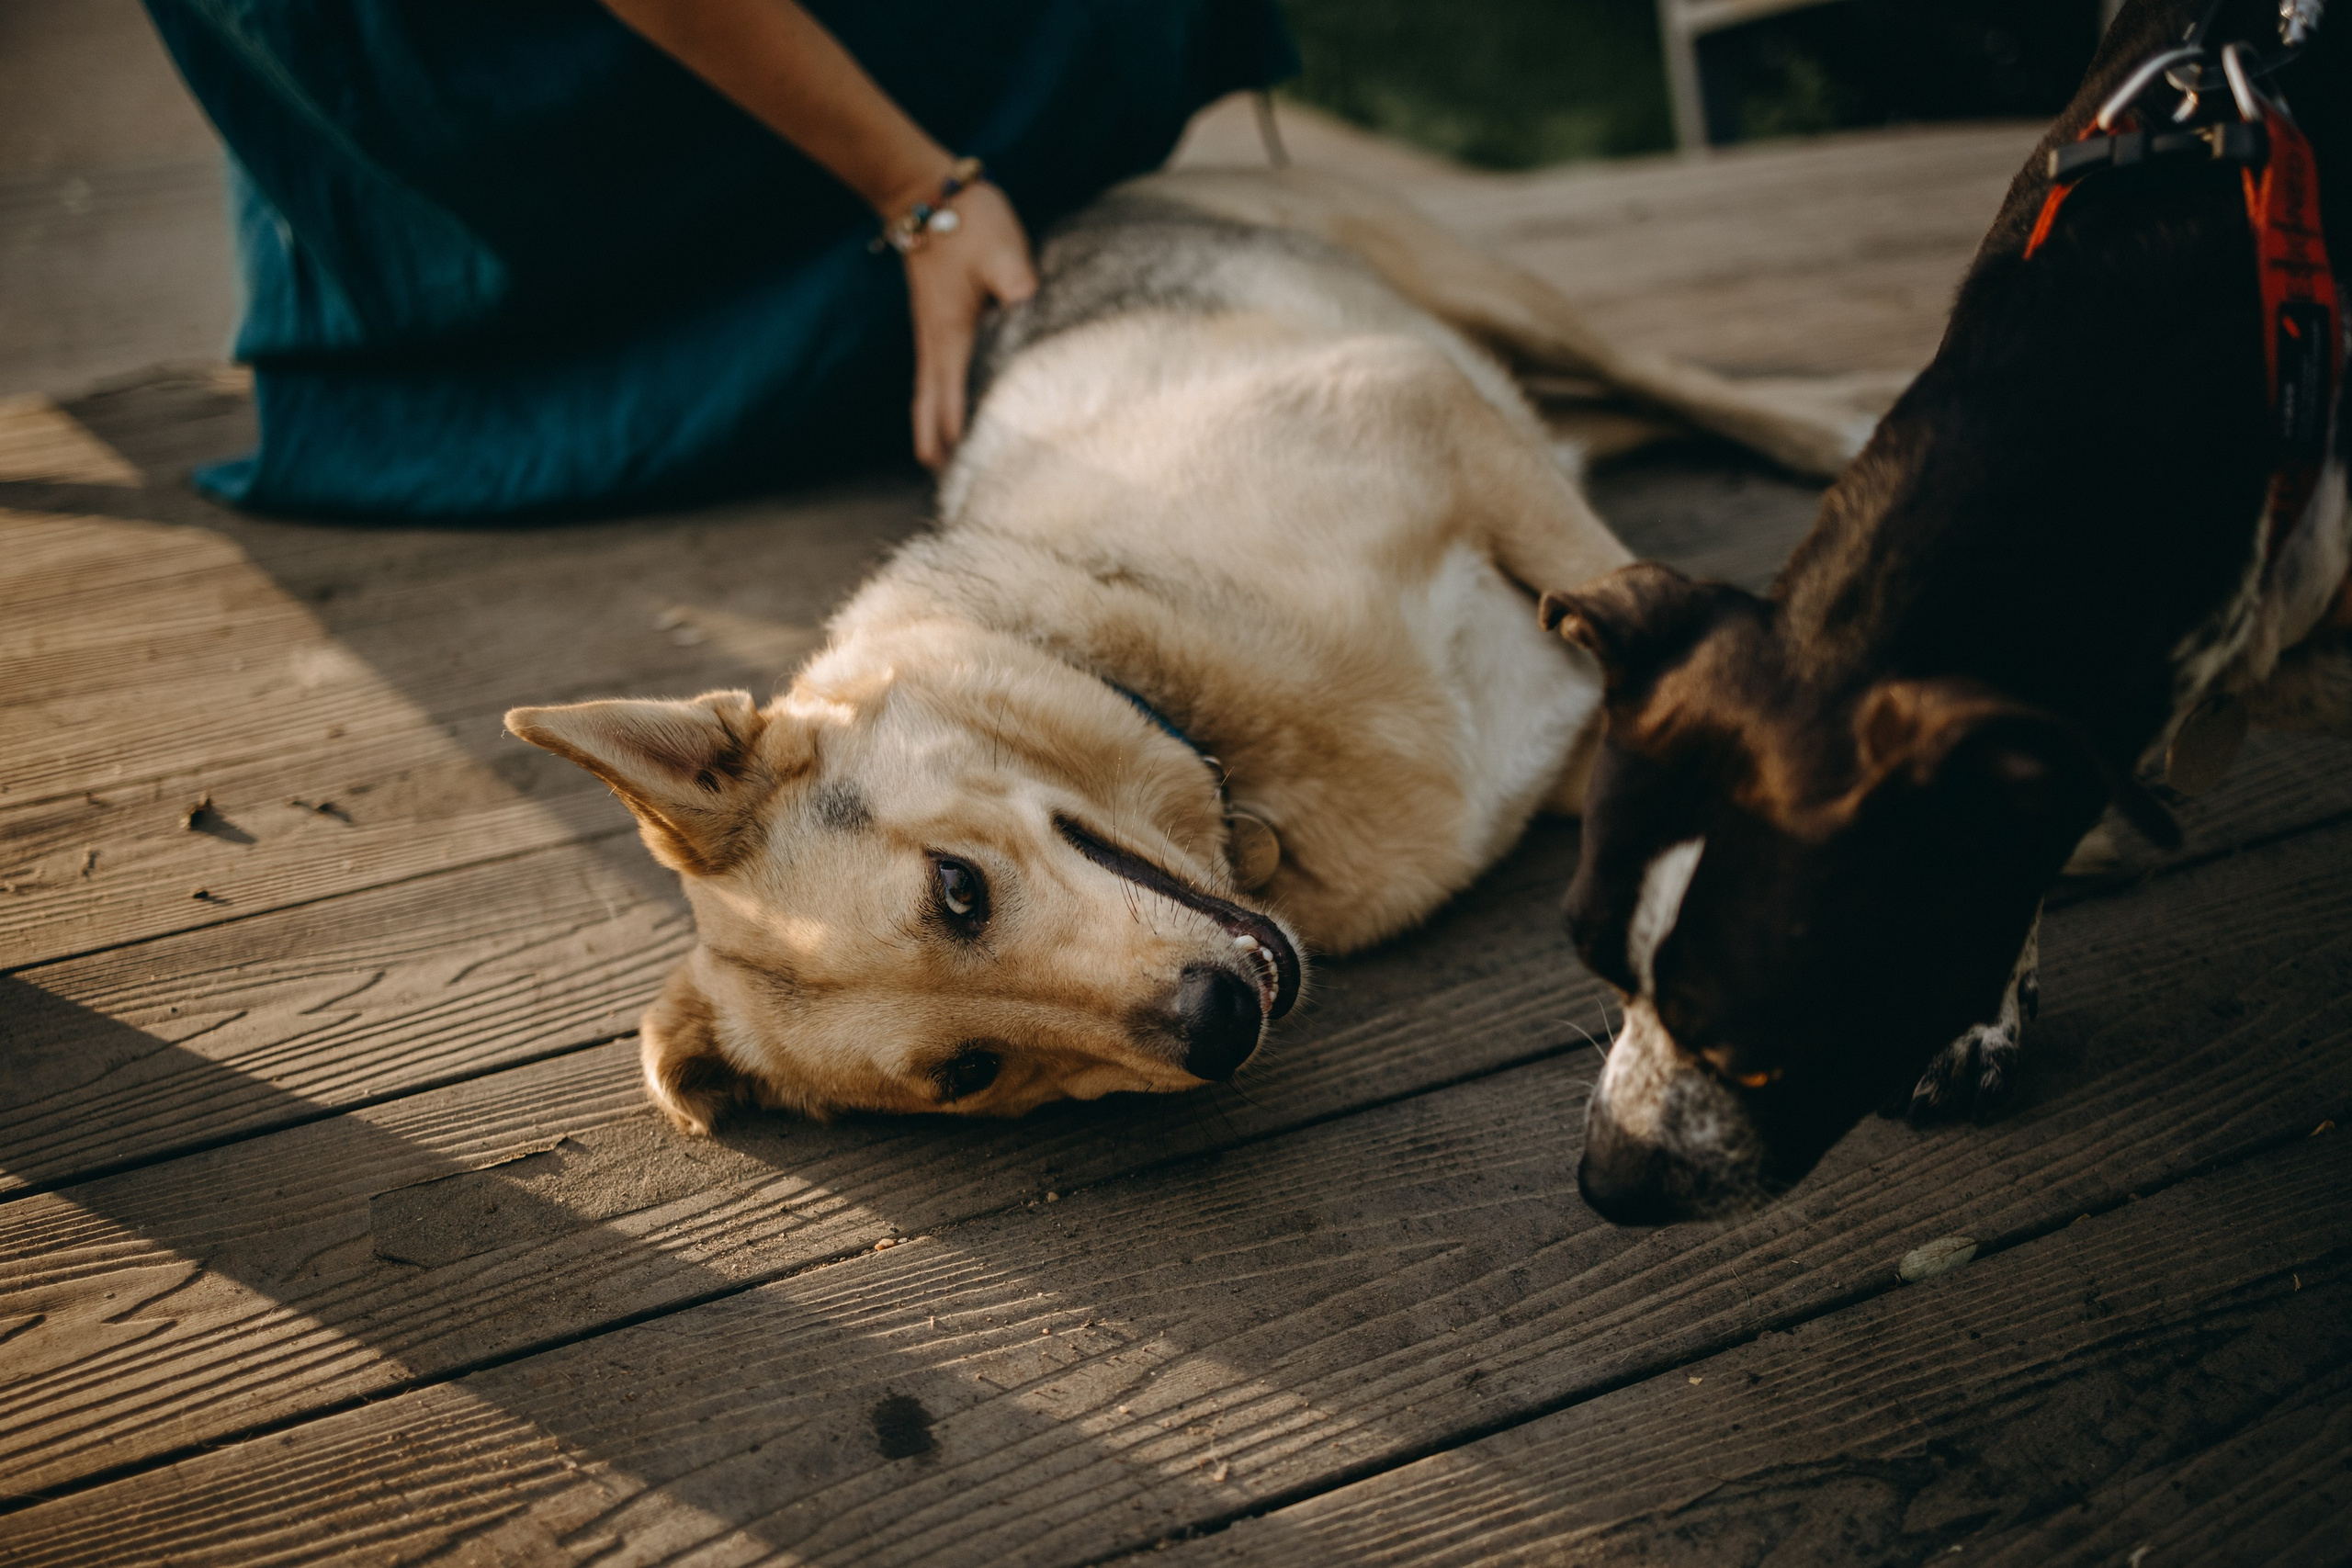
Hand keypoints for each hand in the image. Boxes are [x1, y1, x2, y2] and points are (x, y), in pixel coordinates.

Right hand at [903, 182, 1035, 469]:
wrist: (923, 193)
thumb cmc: (967, 221)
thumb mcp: (1001, 248)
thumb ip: (1016, 283)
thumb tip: (1029, 310)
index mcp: (952, 337)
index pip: (952, 404)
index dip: (958, 443)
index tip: (969, 481)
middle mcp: (936, 347)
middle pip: (932, 415)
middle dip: (943, 455)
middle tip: (959, 497)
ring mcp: (931, 340)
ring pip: (928, 402)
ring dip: (936, 437)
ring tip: (949, 475)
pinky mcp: (936, 330)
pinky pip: (932, 384)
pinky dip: (937, 412)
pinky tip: (949, 426)